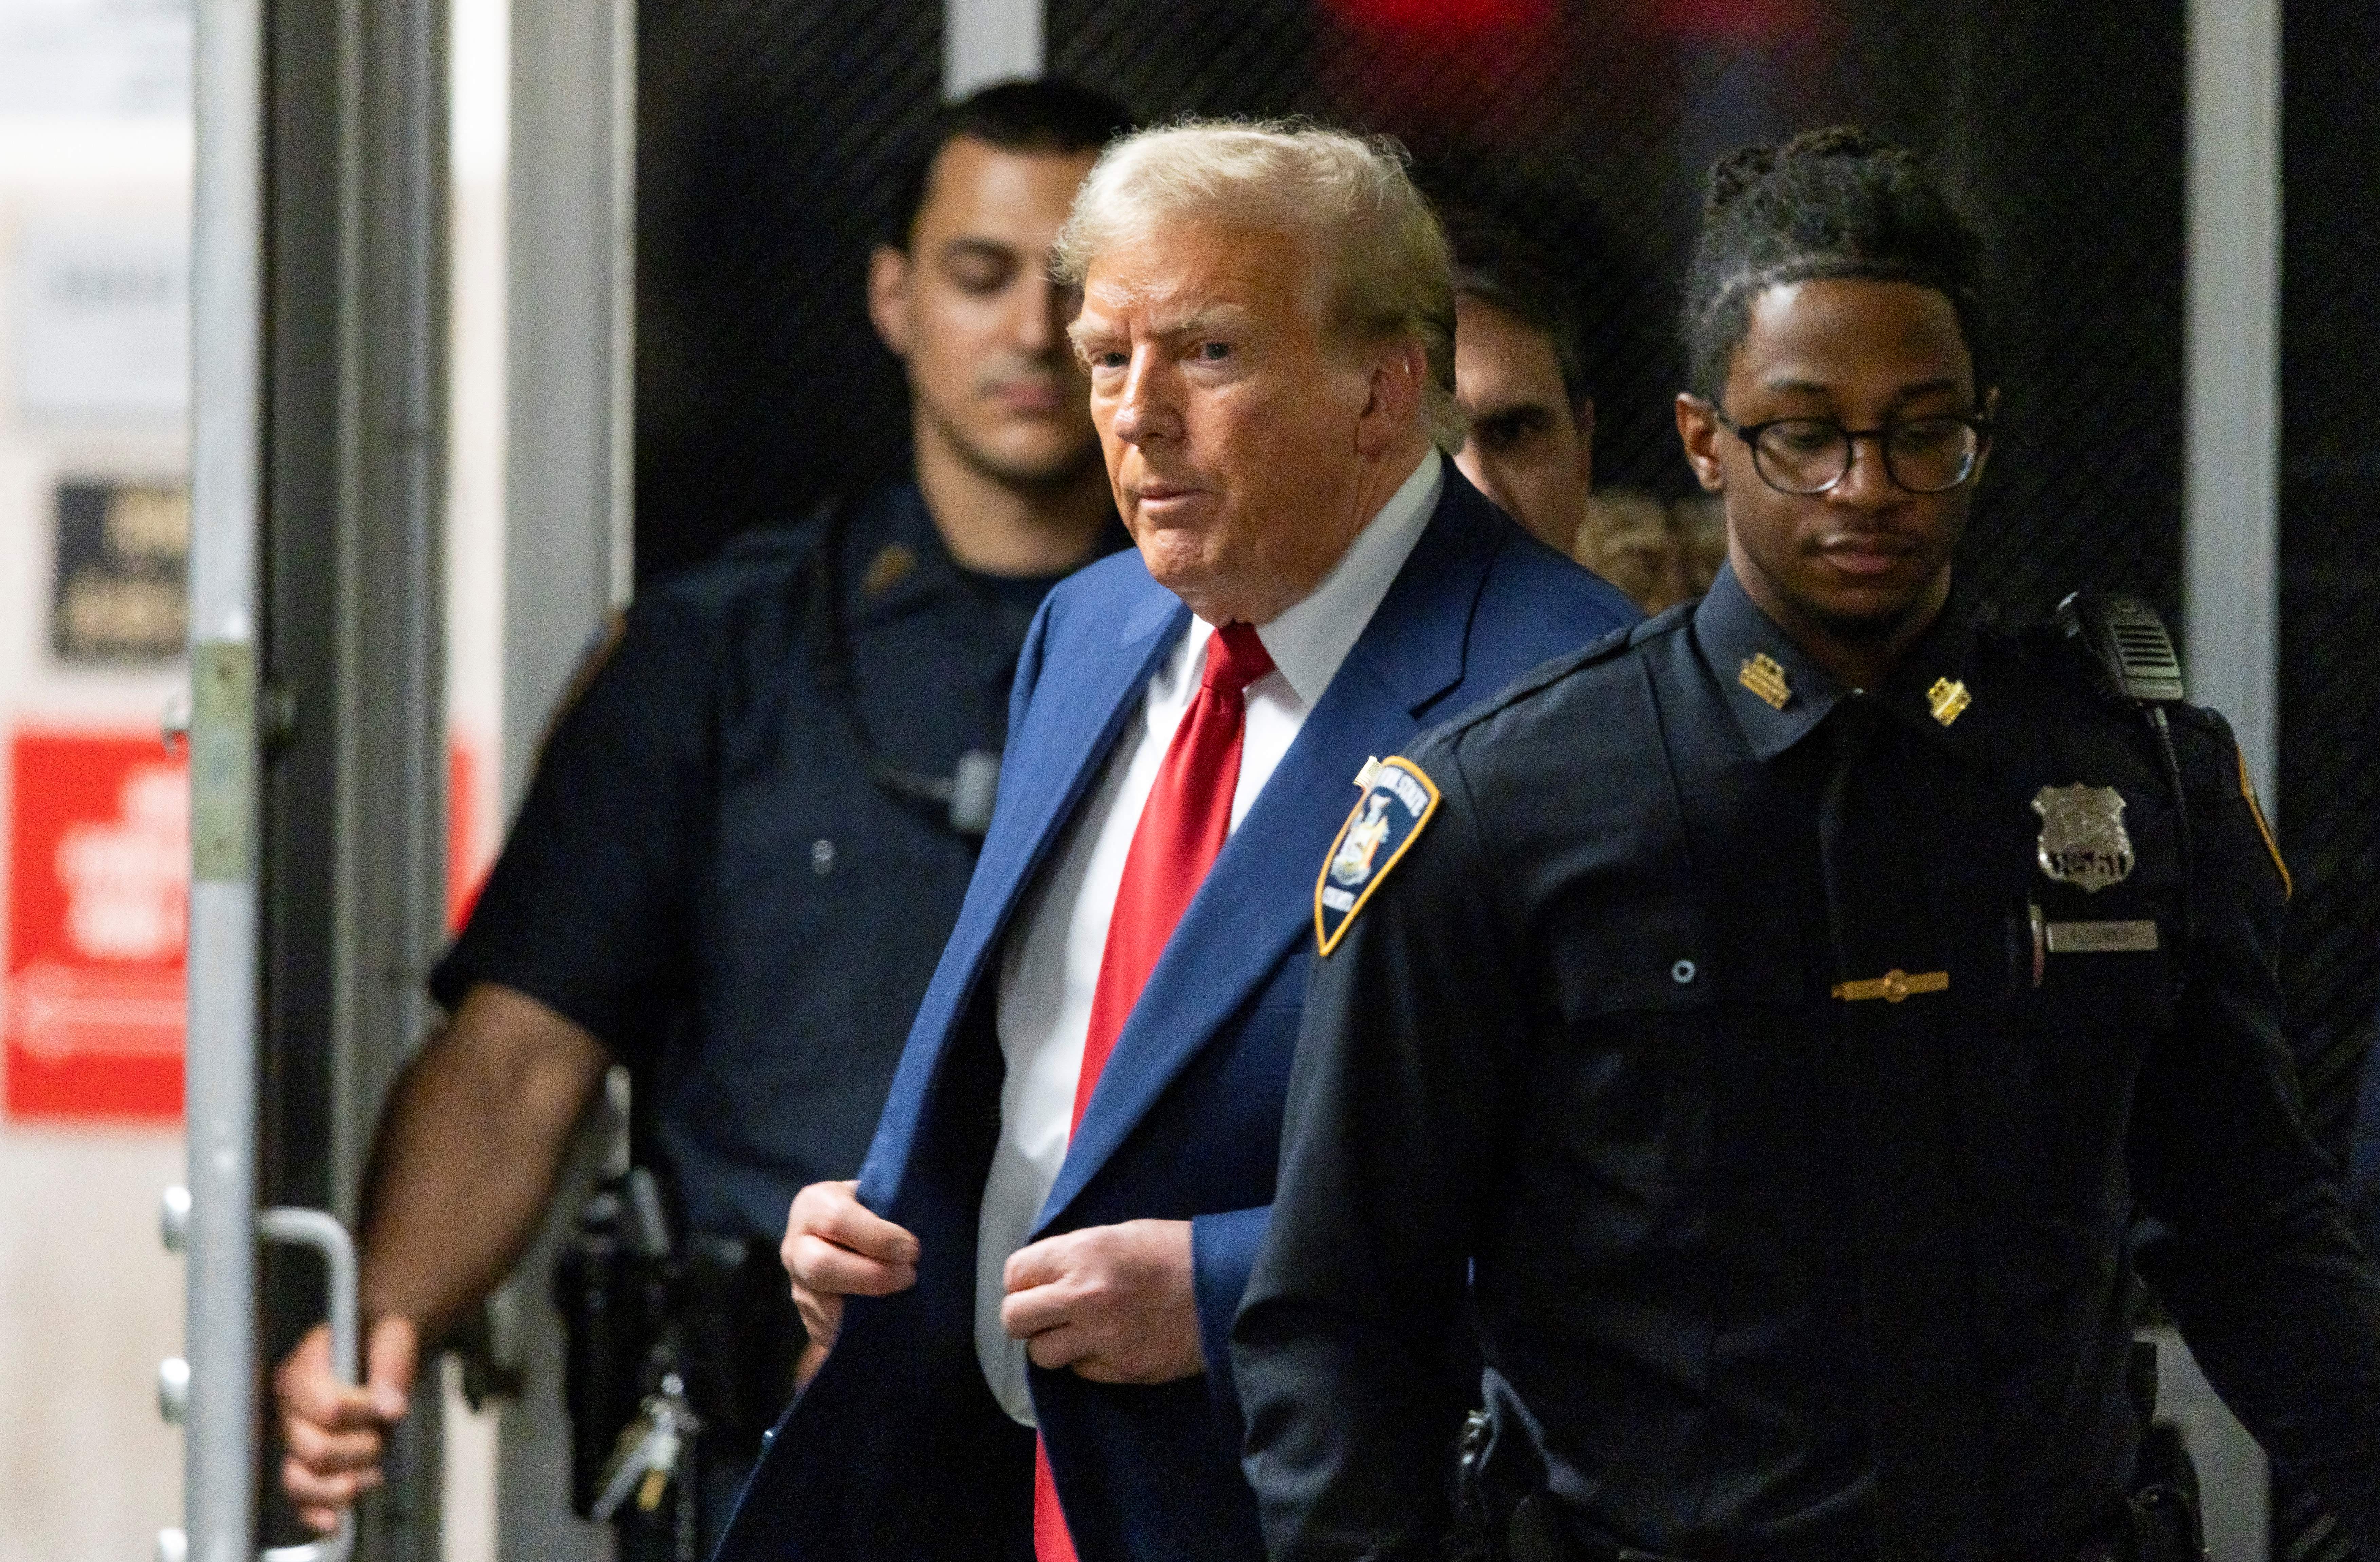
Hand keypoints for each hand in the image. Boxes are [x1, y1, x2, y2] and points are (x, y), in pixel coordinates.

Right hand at [273, 1315, 418, 1532]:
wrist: (377, 1348)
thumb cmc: (380, 1338)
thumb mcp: (393, 1334)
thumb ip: (392, 1362)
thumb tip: (391, 1408)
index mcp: (301, 1369)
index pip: (328, 1408)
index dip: (364, 1412)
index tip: (390, 1405)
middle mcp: (288, 1408)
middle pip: (315, 1450)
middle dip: (360, 1448)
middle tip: (383, 1435)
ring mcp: (292, 1439)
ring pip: (300, 1480)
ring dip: (344, 1484)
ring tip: (373, 1470)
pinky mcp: (304, 1465)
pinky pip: (298, 1500)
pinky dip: (316, 1513)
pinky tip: (337, 1521)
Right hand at [779, 1180, 919, 1362]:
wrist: (843, 1231)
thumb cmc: (870, 1210)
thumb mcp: (876, 1195)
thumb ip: (891, 1209)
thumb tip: (913, 1242)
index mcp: (813, 1205)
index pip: (837, 1220)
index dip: (878, 1238)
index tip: (912, 1250)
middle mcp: (796, 1246)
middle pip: (820, 1267)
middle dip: (871, 1276)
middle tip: (909, 1276)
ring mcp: (797, 1285)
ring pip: (823, 1307)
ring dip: (868, 1310)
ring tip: (901, 1299)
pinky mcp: (807, 1316)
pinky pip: (828, 1332)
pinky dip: (858, 1332)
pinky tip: (884, 1323)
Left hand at [999, 1219, 1204, 1384]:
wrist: (1227, 1287)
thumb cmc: (1174, 1251)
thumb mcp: (1119, 1235)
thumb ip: (1075, 1255)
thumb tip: (1042, 1277)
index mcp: (1083, 1254)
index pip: (1015, 1273)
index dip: (1022, 1279)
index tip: (1035, 1283)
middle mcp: (1084, 1298)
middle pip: (1015, 1319)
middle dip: (1026, 1315)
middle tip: (1046, 1311)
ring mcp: (1102, 1339)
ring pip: (1041, 1354)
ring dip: (1053, 1343)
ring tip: (1078, 1330)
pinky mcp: (1122, 1369)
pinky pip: (1080, 1372)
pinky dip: (1087, 1360)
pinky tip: (1109, 1343)